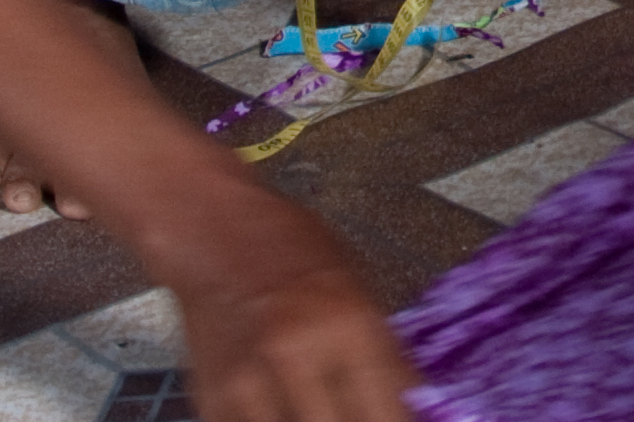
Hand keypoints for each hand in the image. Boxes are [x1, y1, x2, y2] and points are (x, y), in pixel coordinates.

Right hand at [139, 179, 417, 421]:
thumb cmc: (297, 251)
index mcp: (349, 324)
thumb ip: (388, 356)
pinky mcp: (214, 399)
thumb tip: (419, 407)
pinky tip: (284, 405)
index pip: (388, 411)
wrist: (216, 231)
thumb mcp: (362, 290)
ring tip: (319, 406)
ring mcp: (251, 382)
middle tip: (355, 410)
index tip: (398, 421)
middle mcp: (299, 355)